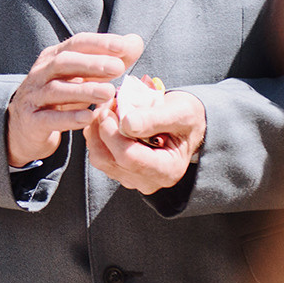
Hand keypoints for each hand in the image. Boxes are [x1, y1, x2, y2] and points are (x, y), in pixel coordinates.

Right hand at [6, 33, 141, 166]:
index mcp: (54, 57)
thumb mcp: (82, 77)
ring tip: (108, 92)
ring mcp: (34, 97)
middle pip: (63, 63)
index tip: (124, 46)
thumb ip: (109, 59)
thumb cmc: (60, 98)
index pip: (77, 44)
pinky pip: (50, 118)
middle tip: (118, 68)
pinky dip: (69, 118)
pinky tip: (90, 117)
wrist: (24, 127)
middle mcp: (41, 73)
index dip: (100, 43)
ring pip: (56, 90)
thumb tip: (135, 41)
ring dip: (84, 90)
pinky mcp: (32, 121)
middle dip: (91, 63)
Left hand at [86, 89, 205, 193]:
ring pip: (99, 157)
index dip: (112, 132)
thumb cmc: (187, 117)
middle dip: (101, 128)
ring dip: (96, 129)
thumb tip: (126, 123)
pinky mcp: (119, 170)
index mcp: (167, 170)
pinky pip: (99, 153)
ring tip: (107, 107)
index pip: (128, 158)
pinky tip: (107, 117)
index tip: (109, 108)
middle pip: (108, 159)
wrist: (184, 124)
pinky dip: (97, 133)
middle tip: (105, 102)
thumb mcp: (180, 112)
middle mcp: (148, 180)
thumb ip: (154, 118)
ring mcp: (131, 177)